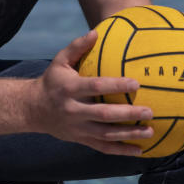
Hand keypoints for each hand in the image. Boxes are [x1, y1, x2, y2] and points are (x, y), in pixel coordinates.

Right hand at [30, 31, 154, 155]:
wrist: (32, 109)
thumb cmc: (52, 80)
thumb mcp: (60, 61)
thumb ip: (77, 47)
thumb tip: (95, 32)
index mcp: (69, 89)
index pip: (95, 86)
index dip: (115, 85)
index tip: (136, 83)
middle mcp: (73, 110)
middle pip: (103, 114)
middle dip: (128, 114)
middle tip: (149, 111)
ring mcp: (77, 128)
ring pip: (106, 134)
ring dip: (129, 134)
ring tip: (150, 130)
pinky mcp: (80, 139)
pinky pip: (103, 148)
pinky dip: (121, 150)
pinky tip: (139, 150)